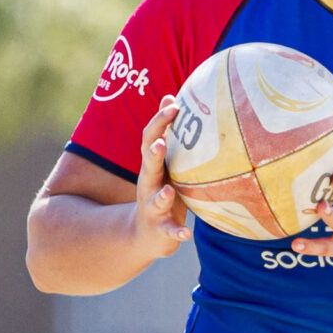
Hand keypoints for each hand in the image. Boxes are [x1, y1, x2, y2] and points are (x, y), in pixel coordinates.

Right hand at [134, 98, 193, 258]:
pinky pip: (169, 231)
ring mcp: (153, 208)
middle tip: (160, 143)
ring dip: (161, 195)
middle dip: (153, 155)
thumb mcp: (162, 163)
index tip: (174, 105)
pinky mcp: (162, 230)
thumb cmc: (161, 190)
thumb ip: (165, 134)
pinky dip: (177, 232)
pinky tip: (186, 233)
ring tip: (169, 190)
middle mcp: (148, 184)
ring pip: (155, 200)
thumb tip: (170, 97)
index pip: (151, 139)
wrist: (146, 235)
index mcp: (152, 166)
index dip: (160, 123)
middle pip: (148, 167)